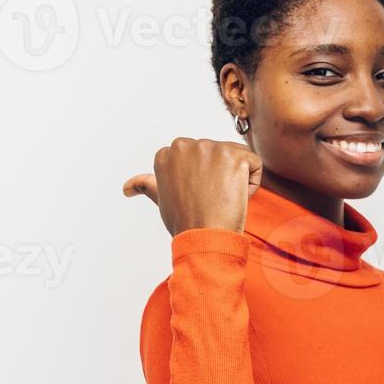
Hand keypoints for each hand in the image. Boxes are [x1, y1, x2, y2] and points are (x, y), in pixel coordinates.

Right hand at [121, 138, 262, 235]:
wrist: (204, 237)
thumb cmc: (185, 222)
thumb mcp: (161, 199)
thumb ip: (147, 185)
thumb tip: (128, 187)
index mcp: (166, 153)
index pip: (198, 158)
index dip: (201, 180)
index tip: (195, 196)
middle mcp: (185, 145)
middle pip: (217, 155)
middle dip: (219, 176)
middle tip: (208, 199)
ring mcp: (209, 148)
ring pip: (237, 158)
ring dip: (235, 180)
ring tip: (220, 199)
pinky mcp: (234, 155)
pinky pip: (255, 165)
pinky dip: (251, 184)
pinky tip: (235, 197)